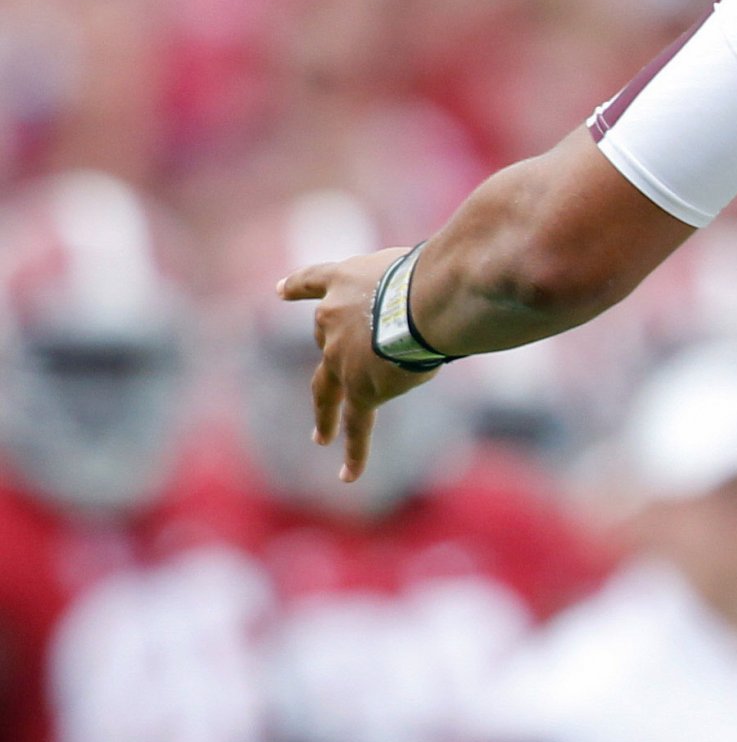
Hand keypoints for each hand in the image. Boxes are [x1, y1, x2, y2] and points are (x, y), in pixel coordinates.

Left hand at [278, 248, 432, 483]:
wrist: (420, 301)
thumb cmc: (431, 272)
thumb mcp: (417, 265)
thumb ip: (419, 280)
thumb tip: (450, 293)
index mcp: (342, 282)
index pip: (313, 282)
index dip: (297, 288)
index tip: (281, 293)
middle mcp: (330, 319)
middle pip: (326, 339)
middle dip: (338, 349)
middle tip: (358, 356)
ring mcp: (340, 357)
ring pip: (327, 391)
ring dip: (325, 414)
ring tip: (321, 437)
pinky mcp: (361, 389)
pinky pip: (358, 426)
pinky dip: (354, 452)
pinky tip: (347, 477)